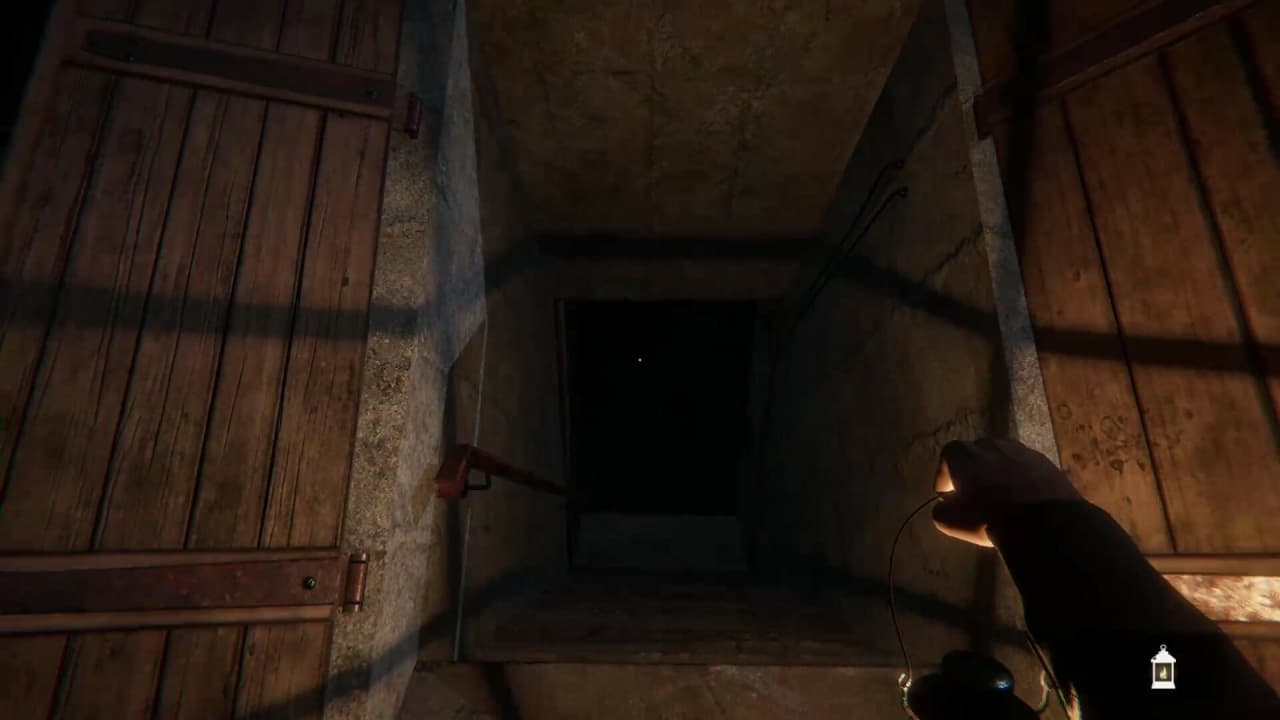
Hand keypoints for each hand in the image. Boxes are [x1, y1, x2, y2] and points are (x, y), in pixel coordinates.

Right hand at [932, 438, 1079, 546]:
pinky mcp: (1044, 461)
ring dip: (998, 474)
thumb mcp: (950, 521)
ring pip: (1003, 459)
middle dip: (972, 472)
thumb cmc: (988, 517)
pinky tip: (1023, 499)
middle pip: (976, 454)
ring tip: (1000, 497)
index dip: (944, 475)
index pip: (947, 456)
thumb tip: (945, 505)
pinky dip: (1021, 479)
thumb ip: (940, 509)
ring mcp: (1021, 450)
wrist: (1042, 521)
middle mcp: (991, 444)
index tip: (945, 494)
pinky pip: (1026, 468)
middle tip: (973, 495)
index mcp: (965, 453)